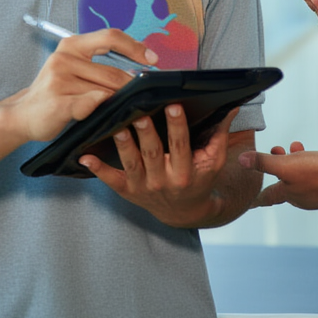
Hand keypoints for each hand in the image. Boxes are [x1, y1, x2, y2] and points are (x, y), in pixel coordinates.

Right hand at [6, 28, 155, 142]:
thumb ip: (100, 64)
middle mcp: (64, 58)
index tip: (153, 59)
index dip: (136, 47)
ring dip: (115, 102)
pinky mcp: (58, 103)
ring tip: (113, 109)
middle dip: (130, 87)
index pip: (111, 37)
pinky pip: (91, 105)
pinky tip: (93, 115)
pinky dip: (99, 111)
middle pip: (113, 71)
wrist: (22, 114)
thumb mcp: (74, 68)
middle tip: (138, 98)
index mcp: (71, 45)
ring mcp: (59, 80)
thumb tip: (139, 69)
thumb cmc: (55, 92)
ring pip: (105, 91)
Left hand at [82, 106, 239, 226]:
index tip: (173, 105)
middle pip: (153, 153)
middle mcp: (163, 181)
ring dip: (123, 145)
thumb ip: (220, 133)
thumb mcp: (214, 160)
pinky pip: (111, 181)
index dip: (177, 126)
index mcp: (185, 172)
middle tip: (139, 112)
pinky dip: (97, 169)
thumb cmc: (200, 178)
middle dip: (146, 132)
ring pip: (131, 164)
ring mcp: (143, 188)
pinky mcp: (128, 191)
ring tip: (115, 126)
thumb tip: (233, 105)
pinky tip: (85, 157)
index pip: (181, 145)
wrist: (184, 212)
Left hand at [239, 142, 317, 210]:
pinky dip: (308, 161)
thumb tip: (242, 160)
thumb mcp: (285, 165)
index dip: (256, 198)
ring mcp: (313, 192)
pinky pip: (312, 173)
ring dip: (293, 161)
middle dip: (276, 168)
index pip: (266, 197)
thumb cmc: (316, 175)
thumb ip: (264, 163)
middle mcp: (298, 196)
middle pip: (282, 184)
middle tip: (275, 151)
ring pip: (297, 176)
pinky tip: (311, 152)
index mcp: (286, 193)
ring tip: (293, 147)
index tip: (249, 202)